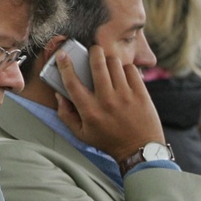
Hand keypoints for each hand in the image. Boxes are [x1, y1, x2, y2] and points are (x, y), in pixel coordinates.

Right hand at [54, 45, 165, 160]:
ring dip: (109, 60)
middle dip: (93, 51)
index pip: (72, 82)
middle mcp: (106, 100)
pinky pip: (131, 69)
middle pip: (97, 64)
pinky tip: (123, 75)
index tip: (62, 55)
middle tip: (93, 51)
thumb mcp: (82, 134)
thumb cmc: (109, 141)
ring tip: (109, 65)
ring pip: (114, 63)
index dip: (65, 65)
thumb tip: (59, 95)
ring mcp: (125, 96)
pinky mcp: (141, 94)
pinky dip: (125, 68)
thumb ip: (66, 115)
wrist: (139, 149)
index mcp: (89, 111)